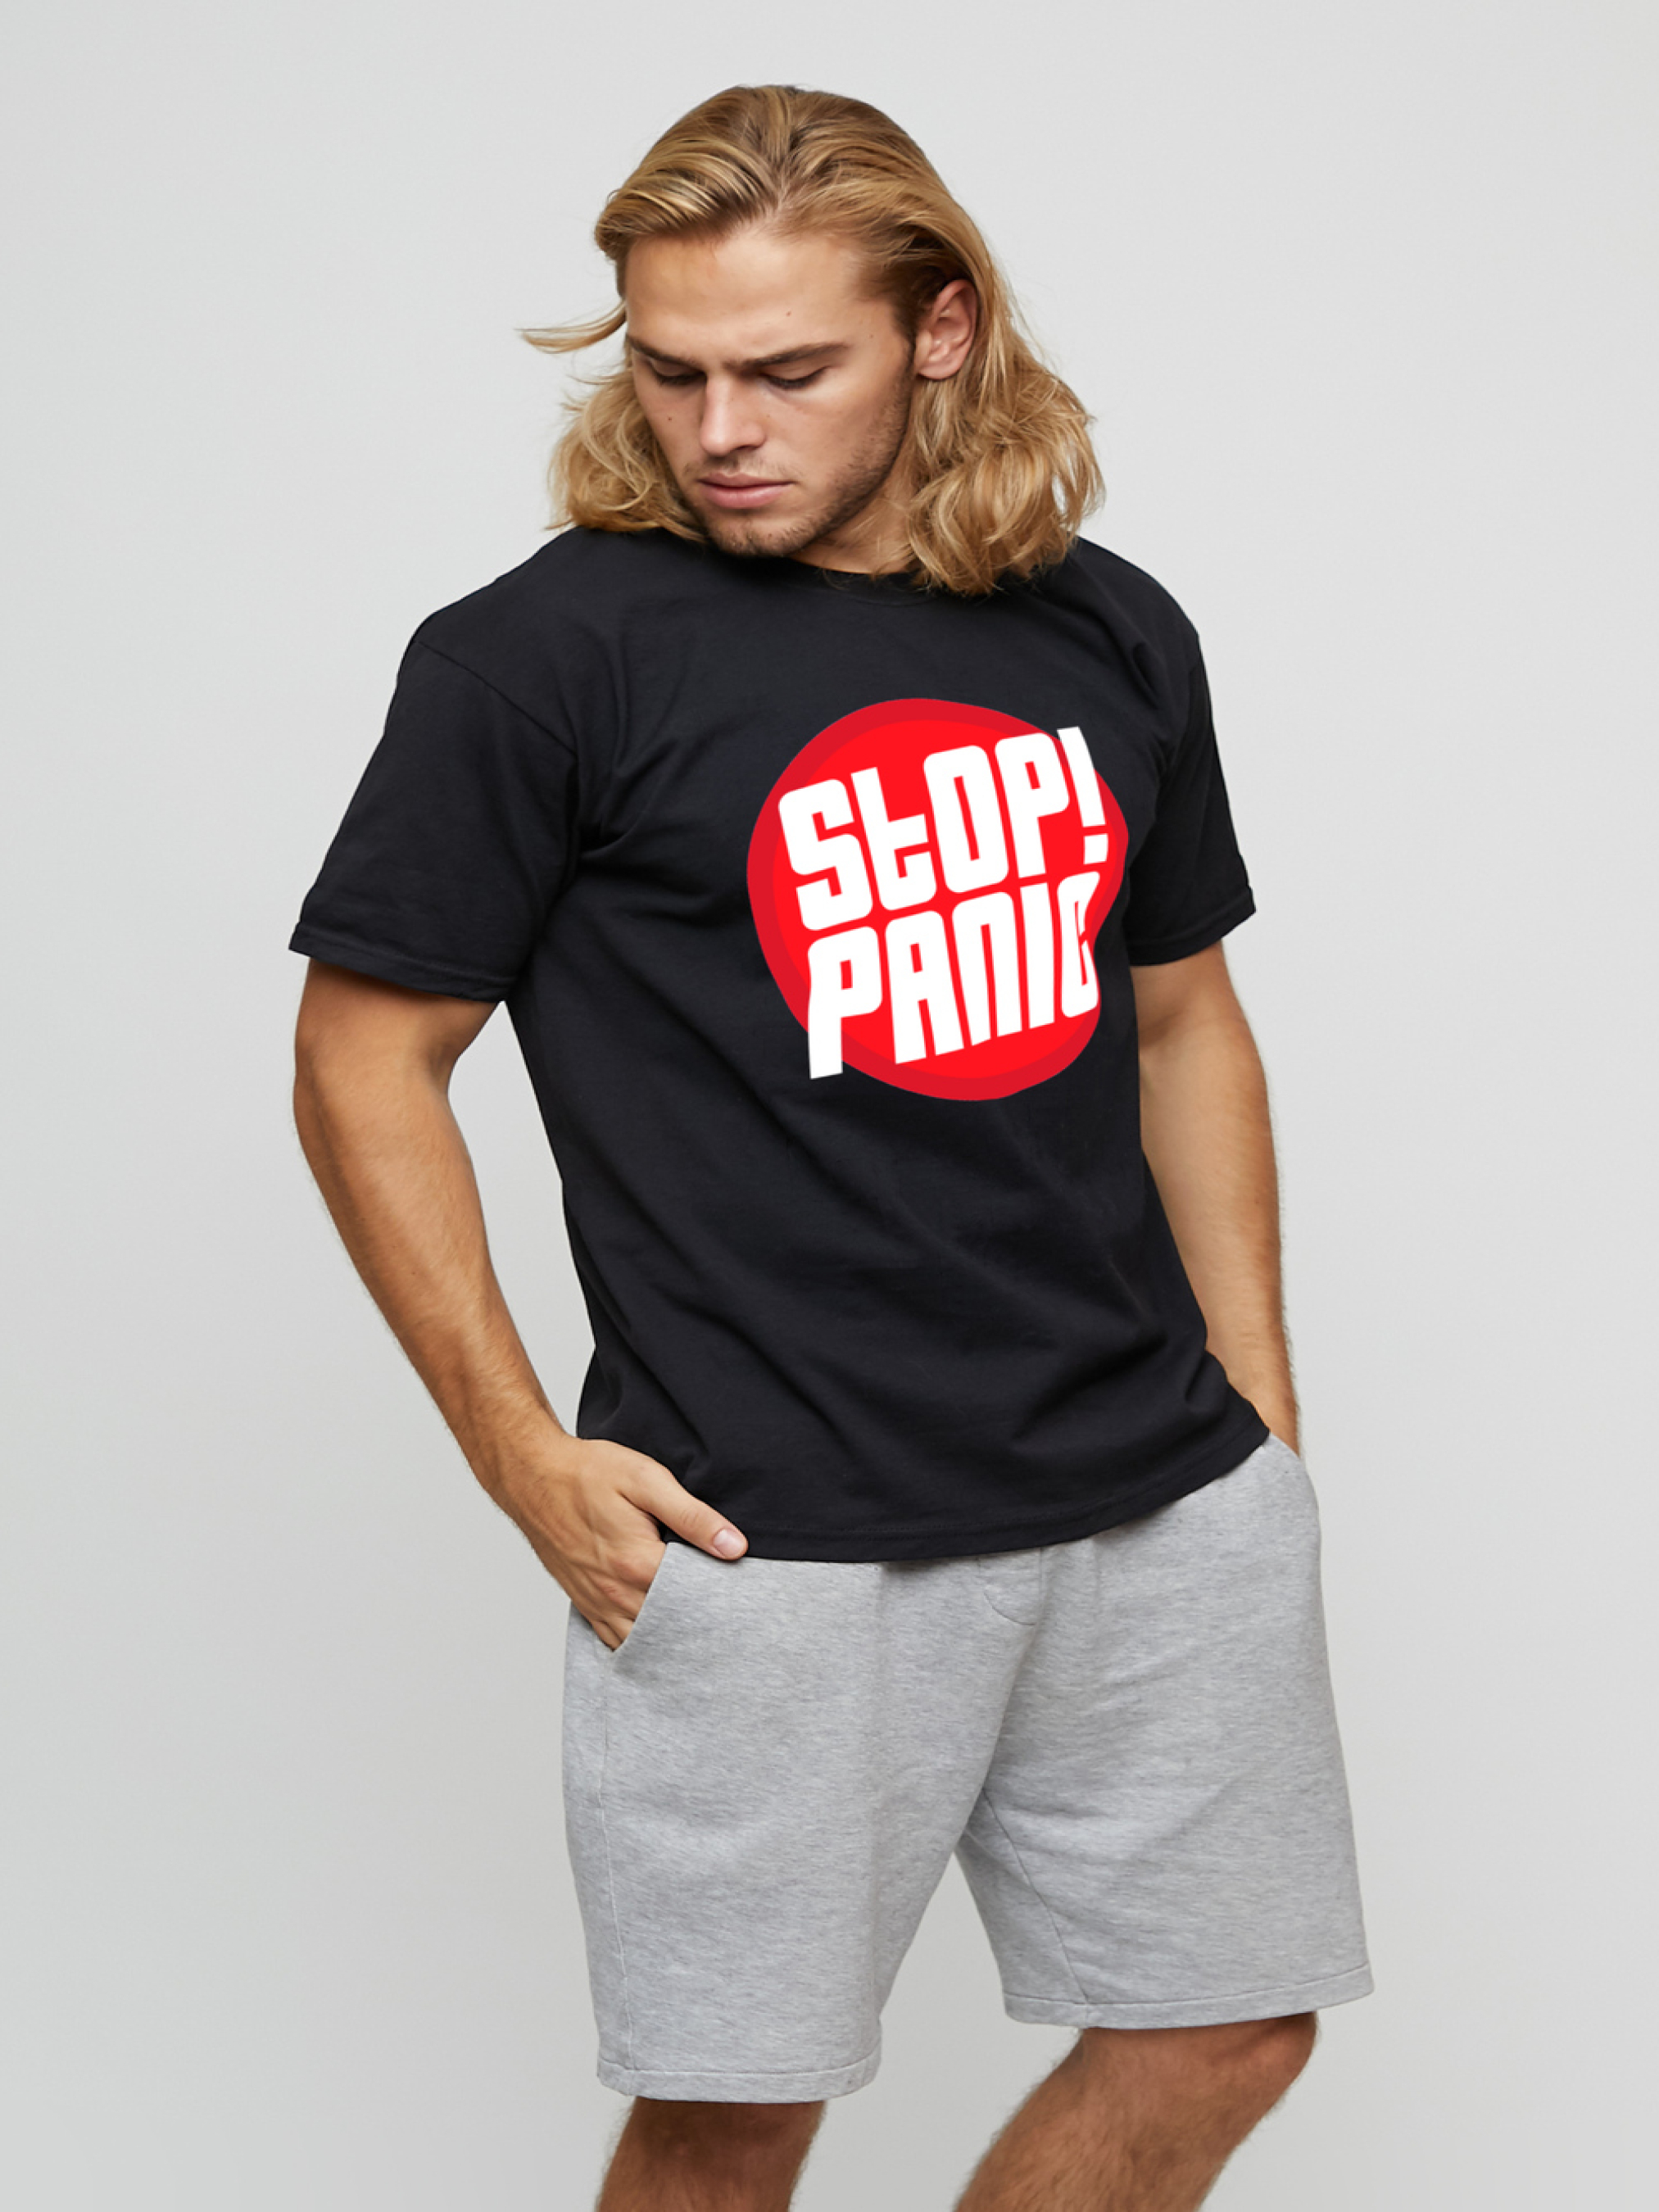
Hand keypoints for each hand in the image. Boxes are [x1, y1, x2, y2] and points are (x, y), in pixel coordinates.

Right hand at [495, 1432, 746, 1648]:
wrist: (533, 1476)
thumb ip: (692, 1515)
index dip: (722, 1596)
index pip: (696, 1599)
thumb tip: (735, 1547)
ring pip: (645, 1642)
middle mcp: (615, 1592)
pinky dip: (641, 1643)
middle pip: (673, 1627)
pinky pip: (616, 1641)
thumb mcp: (646, 1479)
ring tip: (700, 1627)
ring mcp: (597, 1603)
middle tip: (728, 1615)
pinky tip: (661, 1635)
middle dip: (701, 1622)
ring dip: (672, 1638)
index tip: (740, 1592)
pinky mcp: (584, 1603)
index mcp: (637, 1563)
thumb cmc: (587, 1472)